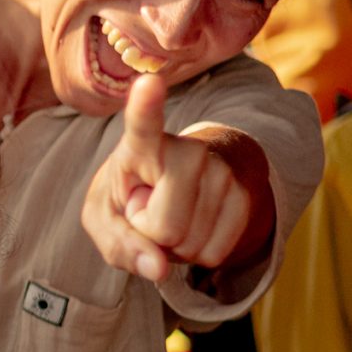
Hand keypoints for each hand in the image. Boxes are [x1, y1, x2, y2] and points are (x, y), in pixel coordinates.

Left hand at [84, 71, 267, 283]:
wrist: (180, 186)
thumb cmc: (130, 196)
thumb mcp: (105, 219)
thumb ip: (118, 244)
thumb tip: (158, 269)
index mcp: (141, 144)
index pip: (143, 126)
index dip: (146, 107)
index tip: (148, 82)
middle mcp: (188, 150)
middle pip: (164, 227)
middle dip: (151, 236)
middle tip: (151, 209)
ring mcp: (221, 171)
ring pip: (192, 244)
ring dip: (177, 245)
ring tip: (174, 213)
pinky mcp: (246, 196)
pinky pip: (216, 253)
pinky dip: (199, 253)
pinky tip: (195, 224)